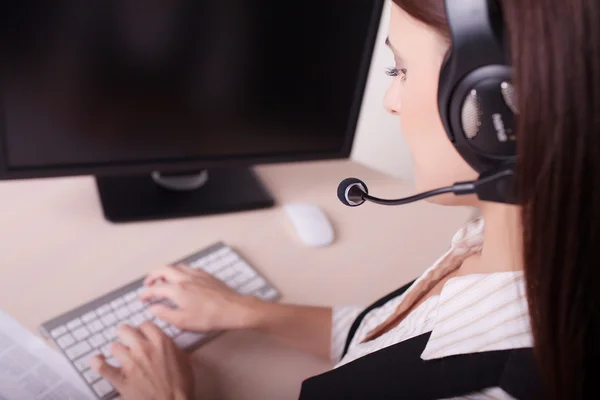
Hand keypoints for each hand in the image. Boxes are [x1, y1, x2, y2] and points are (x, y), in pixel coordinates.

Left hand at [90, 322, 193, 399]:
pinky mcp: (120, 379)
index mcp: (161, 342)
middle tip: (129, 342)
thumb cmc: (181, 386)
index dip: (143, 330)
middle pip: (125, 330)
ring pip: (114, 346)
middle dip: (126, 335)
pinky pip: (101, 366)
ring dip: (117, 351)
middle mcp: (144, 349)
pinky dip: (97, 362)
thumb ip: (171, 347)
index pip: (145, 325)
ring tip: (120, 355)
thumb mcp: (183, 360)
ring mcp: (130, 363)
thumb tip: (164, 343)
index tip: (142, 335)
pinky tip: (98, 360)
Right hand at [140, 265, 263, 331]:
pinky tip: (183, 278)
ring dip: (167, 271)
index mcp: (178, 289)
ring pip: (178, 266)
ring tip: (164, 279)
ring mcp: (197, 274)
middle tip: (149, 282)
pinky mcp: (207, 275)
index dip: (146, 293)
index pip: (156, 288)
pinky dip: (180, 271)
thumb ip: (165, 314)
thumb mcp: (183, 321)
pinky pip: (189, 268)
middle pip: (165, 269)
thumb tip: (152, 307)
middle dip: (154, 275)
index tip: (141, 298)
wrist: (233, 308)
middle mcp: (185, 278)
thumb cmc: (208, 317)